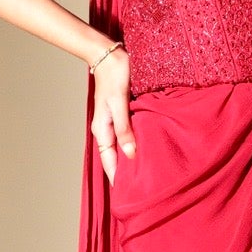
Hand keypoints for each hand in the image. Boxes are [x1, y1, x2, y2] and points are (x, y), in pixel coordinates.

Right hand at [88, 43, 135, 182]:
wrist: (110, 55)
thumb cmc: (115, 76)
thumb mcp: (120, 104)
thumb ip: (124, 129)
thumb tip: (131, 155)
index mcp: (102, 130)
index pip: (109, 162)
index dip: (118, 178)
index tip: (129, 196)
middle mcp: (107, 129)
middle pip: (116, 158)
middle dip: (127, 173)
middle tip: (143, 190)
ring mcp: (115, 122)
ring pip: (123, 147)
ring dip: (133, 159)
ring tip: (149, 175)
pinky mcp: (124, 114)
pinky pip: (129, 136)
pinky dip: (137, 144)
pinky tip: (149, 150)